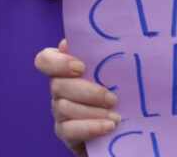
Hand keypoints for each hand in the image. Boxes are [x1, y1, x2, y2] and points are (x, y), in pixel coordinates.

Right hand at [36, 39, 119, 153]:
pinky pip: (68, 130)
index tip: (81, 67)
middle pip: (57, 85)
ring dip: (92, 112)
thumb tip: (78, 43)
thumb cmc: (125, 94)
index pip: (45, 60)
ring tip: (116, 117)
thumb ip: (105, 58)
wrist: (132, 128)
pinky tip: (109, 127)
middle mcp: (58, 89)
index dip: (58, 62)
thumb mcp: (119, 74)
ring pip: (63, 107)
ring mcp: (59, 112)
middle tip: (112, 98)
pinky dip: (90, 127)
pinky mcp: (66, 134)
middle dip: (86, 92)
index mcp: (66, 69)